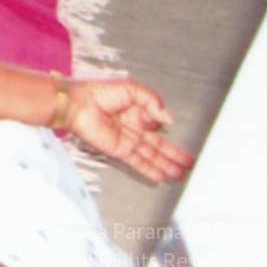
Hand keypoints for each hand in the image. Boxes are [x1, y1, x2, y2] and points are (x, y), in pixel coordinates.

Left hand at [61, 78, 195, 183]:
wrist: (77, 105)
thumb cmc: (98, 92)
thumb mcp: (131, 89)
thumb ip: (153, 101)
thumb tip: (168, 118)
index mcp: (136, 110)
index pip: (156, 121)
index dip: (162, 122)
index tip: (169, 125)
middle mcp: (133, 126)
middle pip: (159, 144)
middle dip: (175, 155)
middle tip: (190, 163)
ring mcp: (127, 140)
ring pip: (152, 156)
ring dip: (167, 165)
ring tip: (182, 174)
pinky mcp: (119, 150)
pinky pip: (138, 163)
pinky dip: (150, 170)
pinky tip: (161, 177)